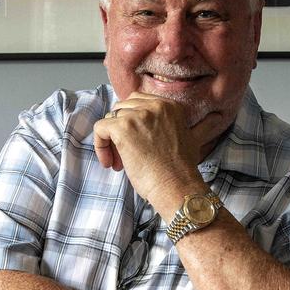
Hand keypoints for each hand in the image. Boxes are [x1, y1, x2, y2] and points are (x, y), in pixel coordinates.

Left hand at [93, 93, 222, 216]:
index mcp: (170, 106)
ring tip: (120, 163)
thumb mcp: (189, 139)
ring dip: (112, 141)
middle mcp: (155, 105)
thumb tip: (185, 125)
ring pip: (111, 119)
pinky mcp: (123, 128)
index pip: (138, 102)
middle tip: (125, 155)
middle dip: (120, 130)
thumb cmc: (180, 171)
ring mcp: (138, 115)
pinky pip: (100, 128)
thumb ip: (178, 125)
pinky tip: (109, 163)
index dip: (132, 123)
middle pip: (123, 109)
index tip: (136, 143)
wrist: (176, 187)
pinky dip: (100, 146)